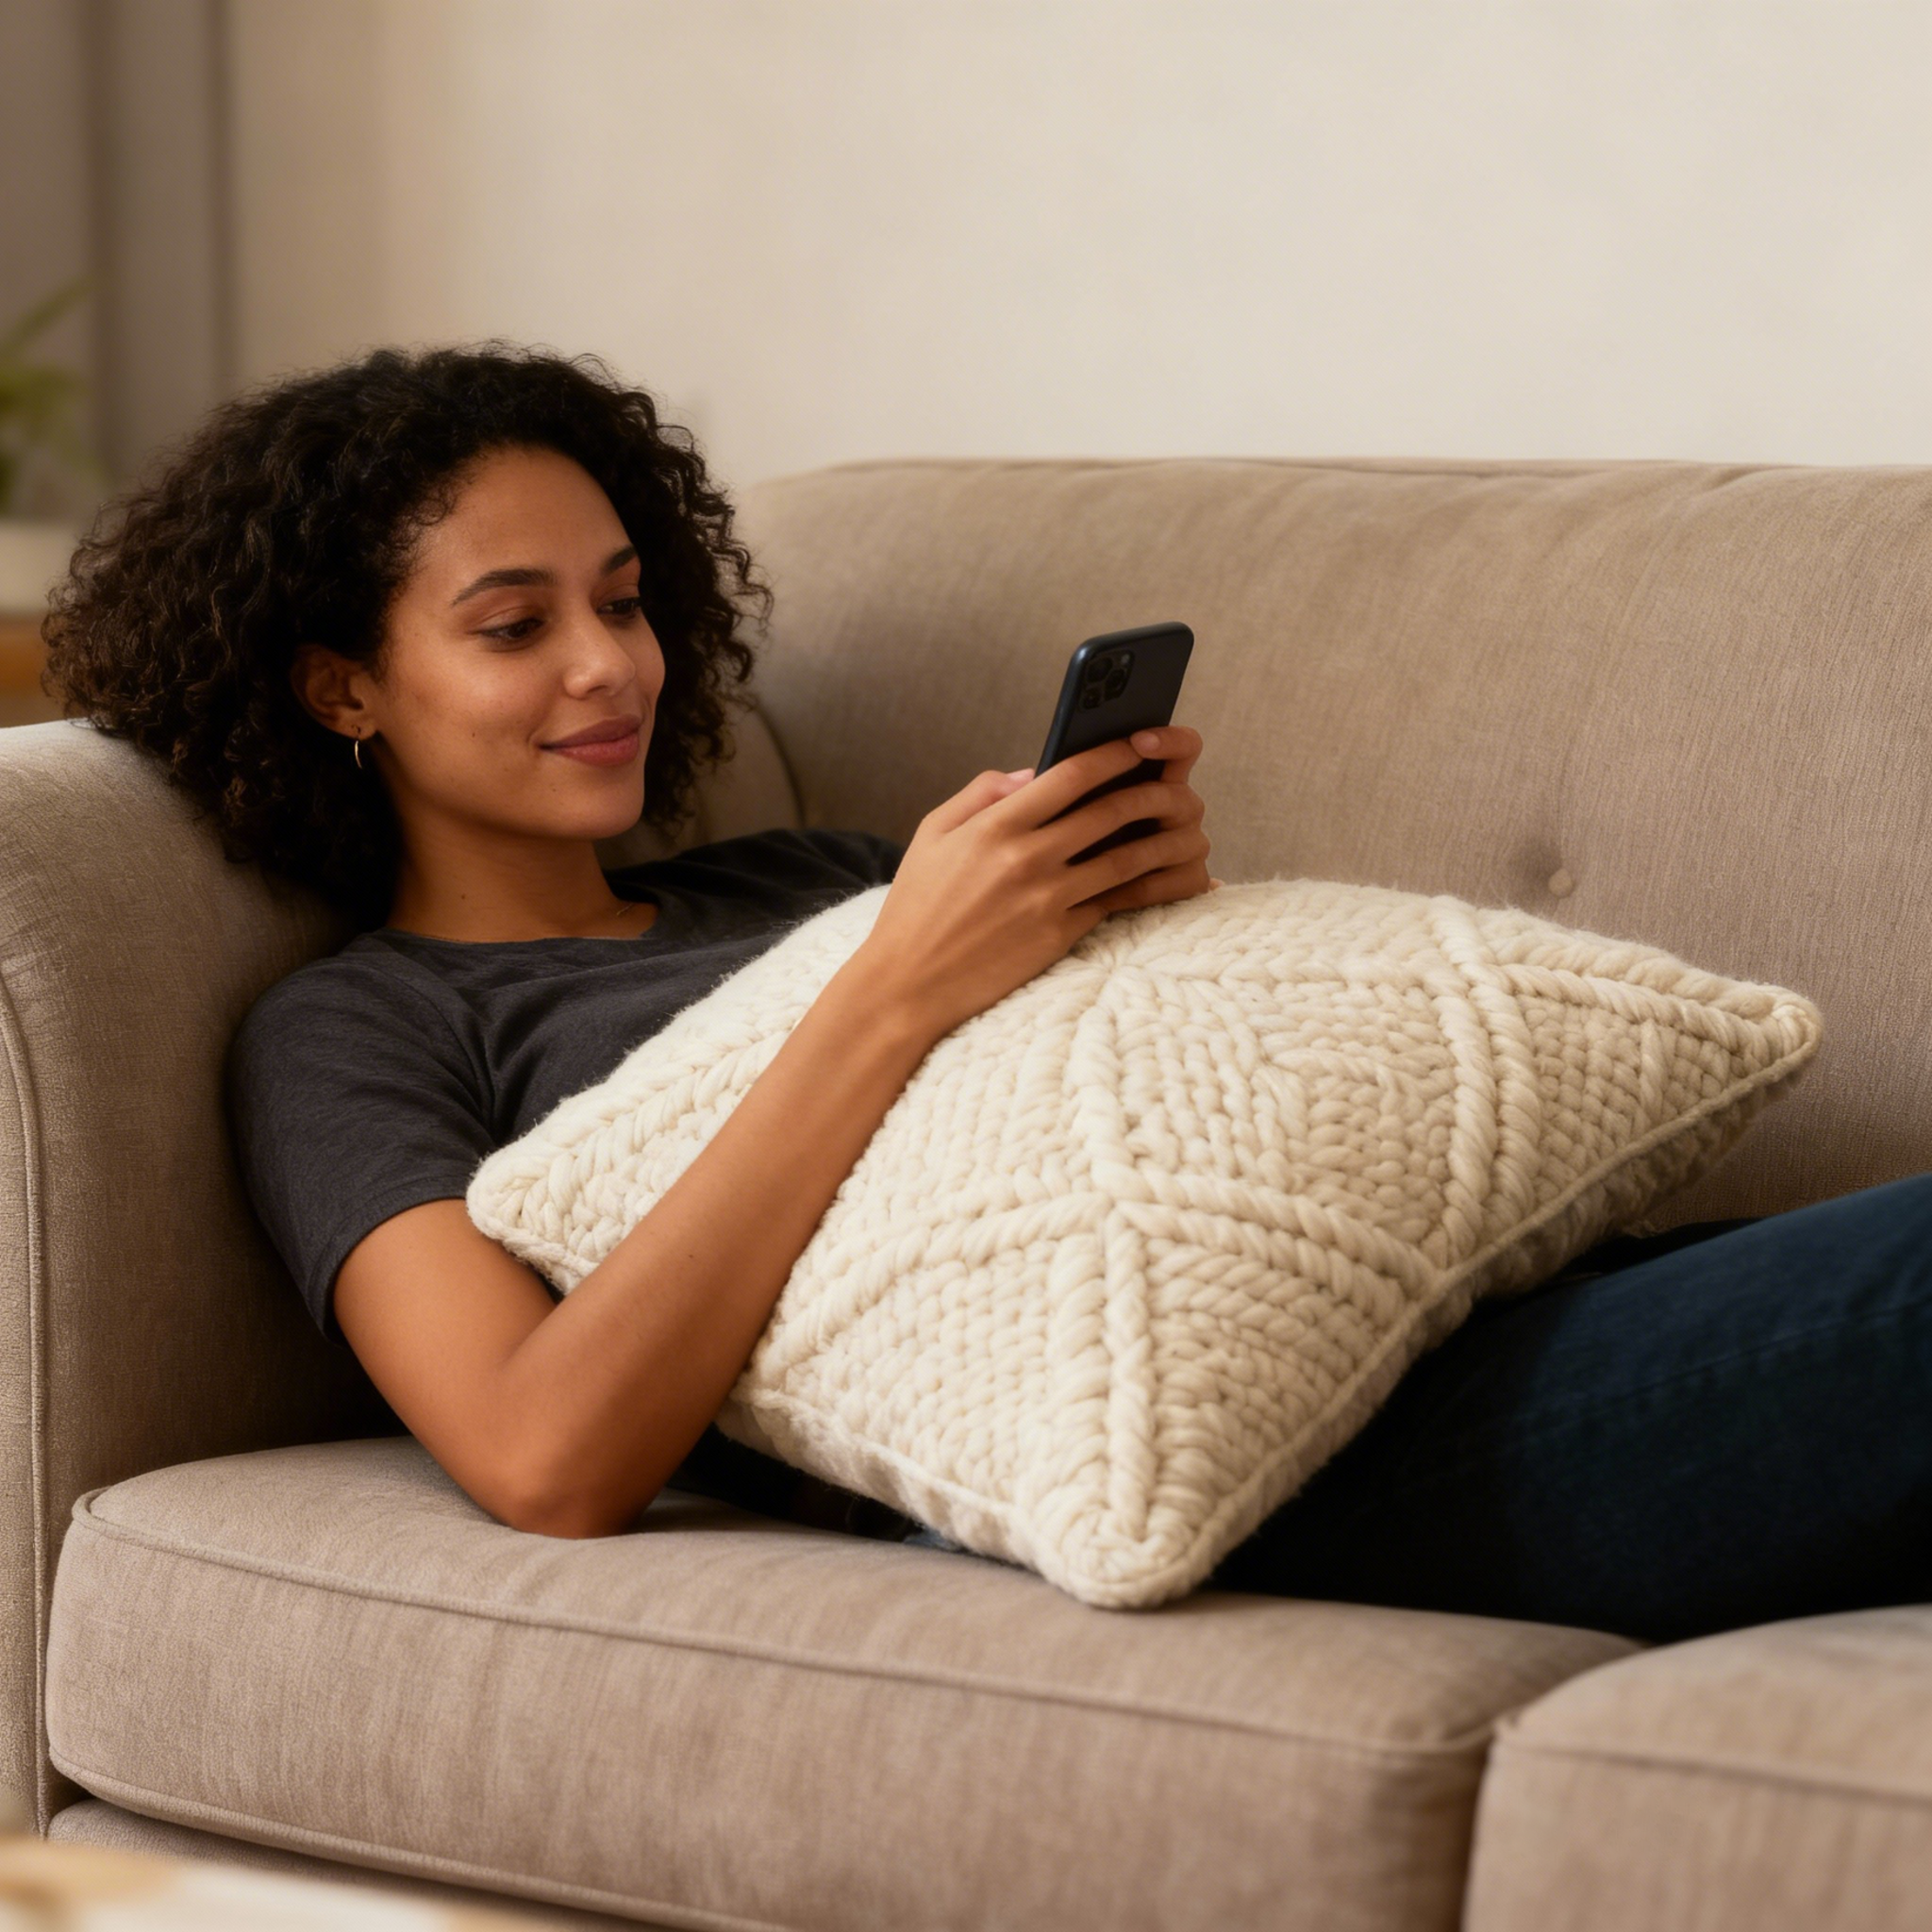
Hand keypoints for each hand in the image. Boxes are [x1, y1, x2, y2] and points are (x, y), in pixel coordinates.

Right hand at [852, 725, 1216, 1039]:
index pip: (1070, 774)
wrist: (907, 986)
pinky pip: (1117, 903)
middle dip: (1153, 790)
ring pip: (1126, 859)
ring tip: (1190, 826)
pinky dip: (1152, 888)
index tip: (1141, 740)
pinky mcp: (1058, 936)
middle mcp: (1026, 858)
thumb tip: (1031, 772)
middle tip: (1180, 782)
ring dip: (1165, 838)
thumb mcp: (933, 834)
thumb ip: (980, 794)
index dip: (1113, 753)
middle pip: (1109, 811)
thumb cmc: (918, 907)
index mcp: (995, 825)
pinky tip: (1174, 876)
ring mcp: (1046, 899)